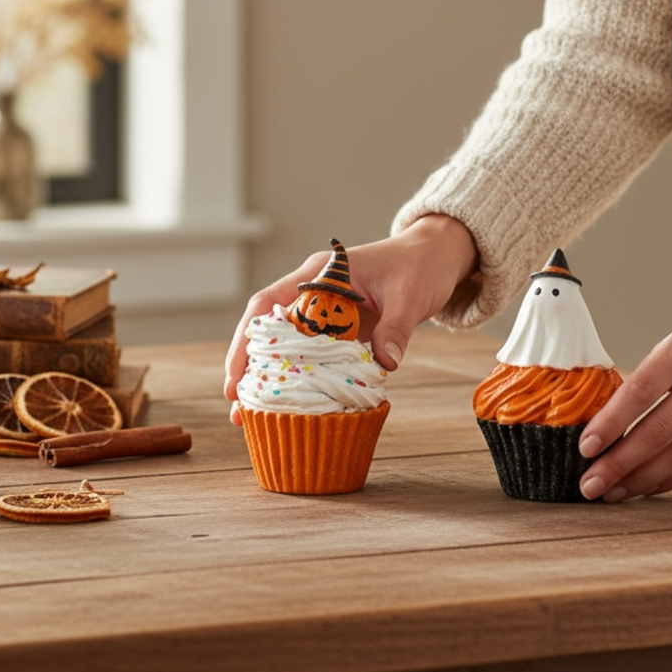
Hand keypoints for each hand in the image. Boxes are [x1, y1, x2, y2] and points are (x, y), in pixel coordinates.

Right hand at [223, 215, 478, 423]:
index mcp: (320, 275)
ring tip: (255, 415)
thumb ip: (396, 328)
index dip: (248, 337)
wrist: (436, 255)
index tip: (236, 372)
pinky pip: (316, 356)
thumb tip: (385, 363)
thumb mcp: (408, 296)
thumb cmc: (419, 265)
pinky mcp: (343, 330)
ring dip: (272, 377)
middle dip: (249, 366)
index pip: (269, 304)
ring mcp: (328, 313)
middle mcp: (315, 293)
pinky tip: (297, 405)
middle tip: (237, 405)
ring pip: (289, 346)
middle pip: (269, 329)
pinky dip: (305, 378)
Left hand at [577, 305, 671, 501]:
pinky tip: (646, 487)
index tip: (585, 447)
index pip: (640, 390)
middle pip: (659, 430)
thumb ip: (650, 378)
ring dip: (642, 480)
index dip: (610, 423)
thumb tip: (605, 425)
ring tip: (613, 492)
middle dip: (619, 463)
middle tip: (589, 484)